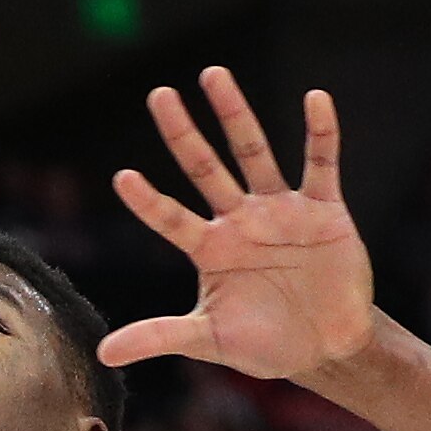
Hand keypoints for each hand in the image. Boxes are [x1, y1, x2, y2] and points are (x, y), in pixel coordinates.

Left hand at [99, 68, 373, 383]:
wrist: (327, 348)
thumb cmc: (267, 343)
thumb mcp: (210, 341)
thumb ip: (160, 336)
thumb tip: (102, 353)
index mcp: (211, 249)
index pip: (171, 218)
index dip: (148, 200)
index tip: (122, 178)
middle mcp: (241, 220)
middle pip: (205, 168)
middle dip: (183, 133)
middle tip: (159, 95)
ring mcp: (281, 210)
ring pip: (254, 153)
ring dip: (235, 115)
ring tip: (213, 76)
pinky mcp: (324, 210)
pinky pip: (321, 164)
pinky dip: (321, 132)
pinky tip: (315, 99)